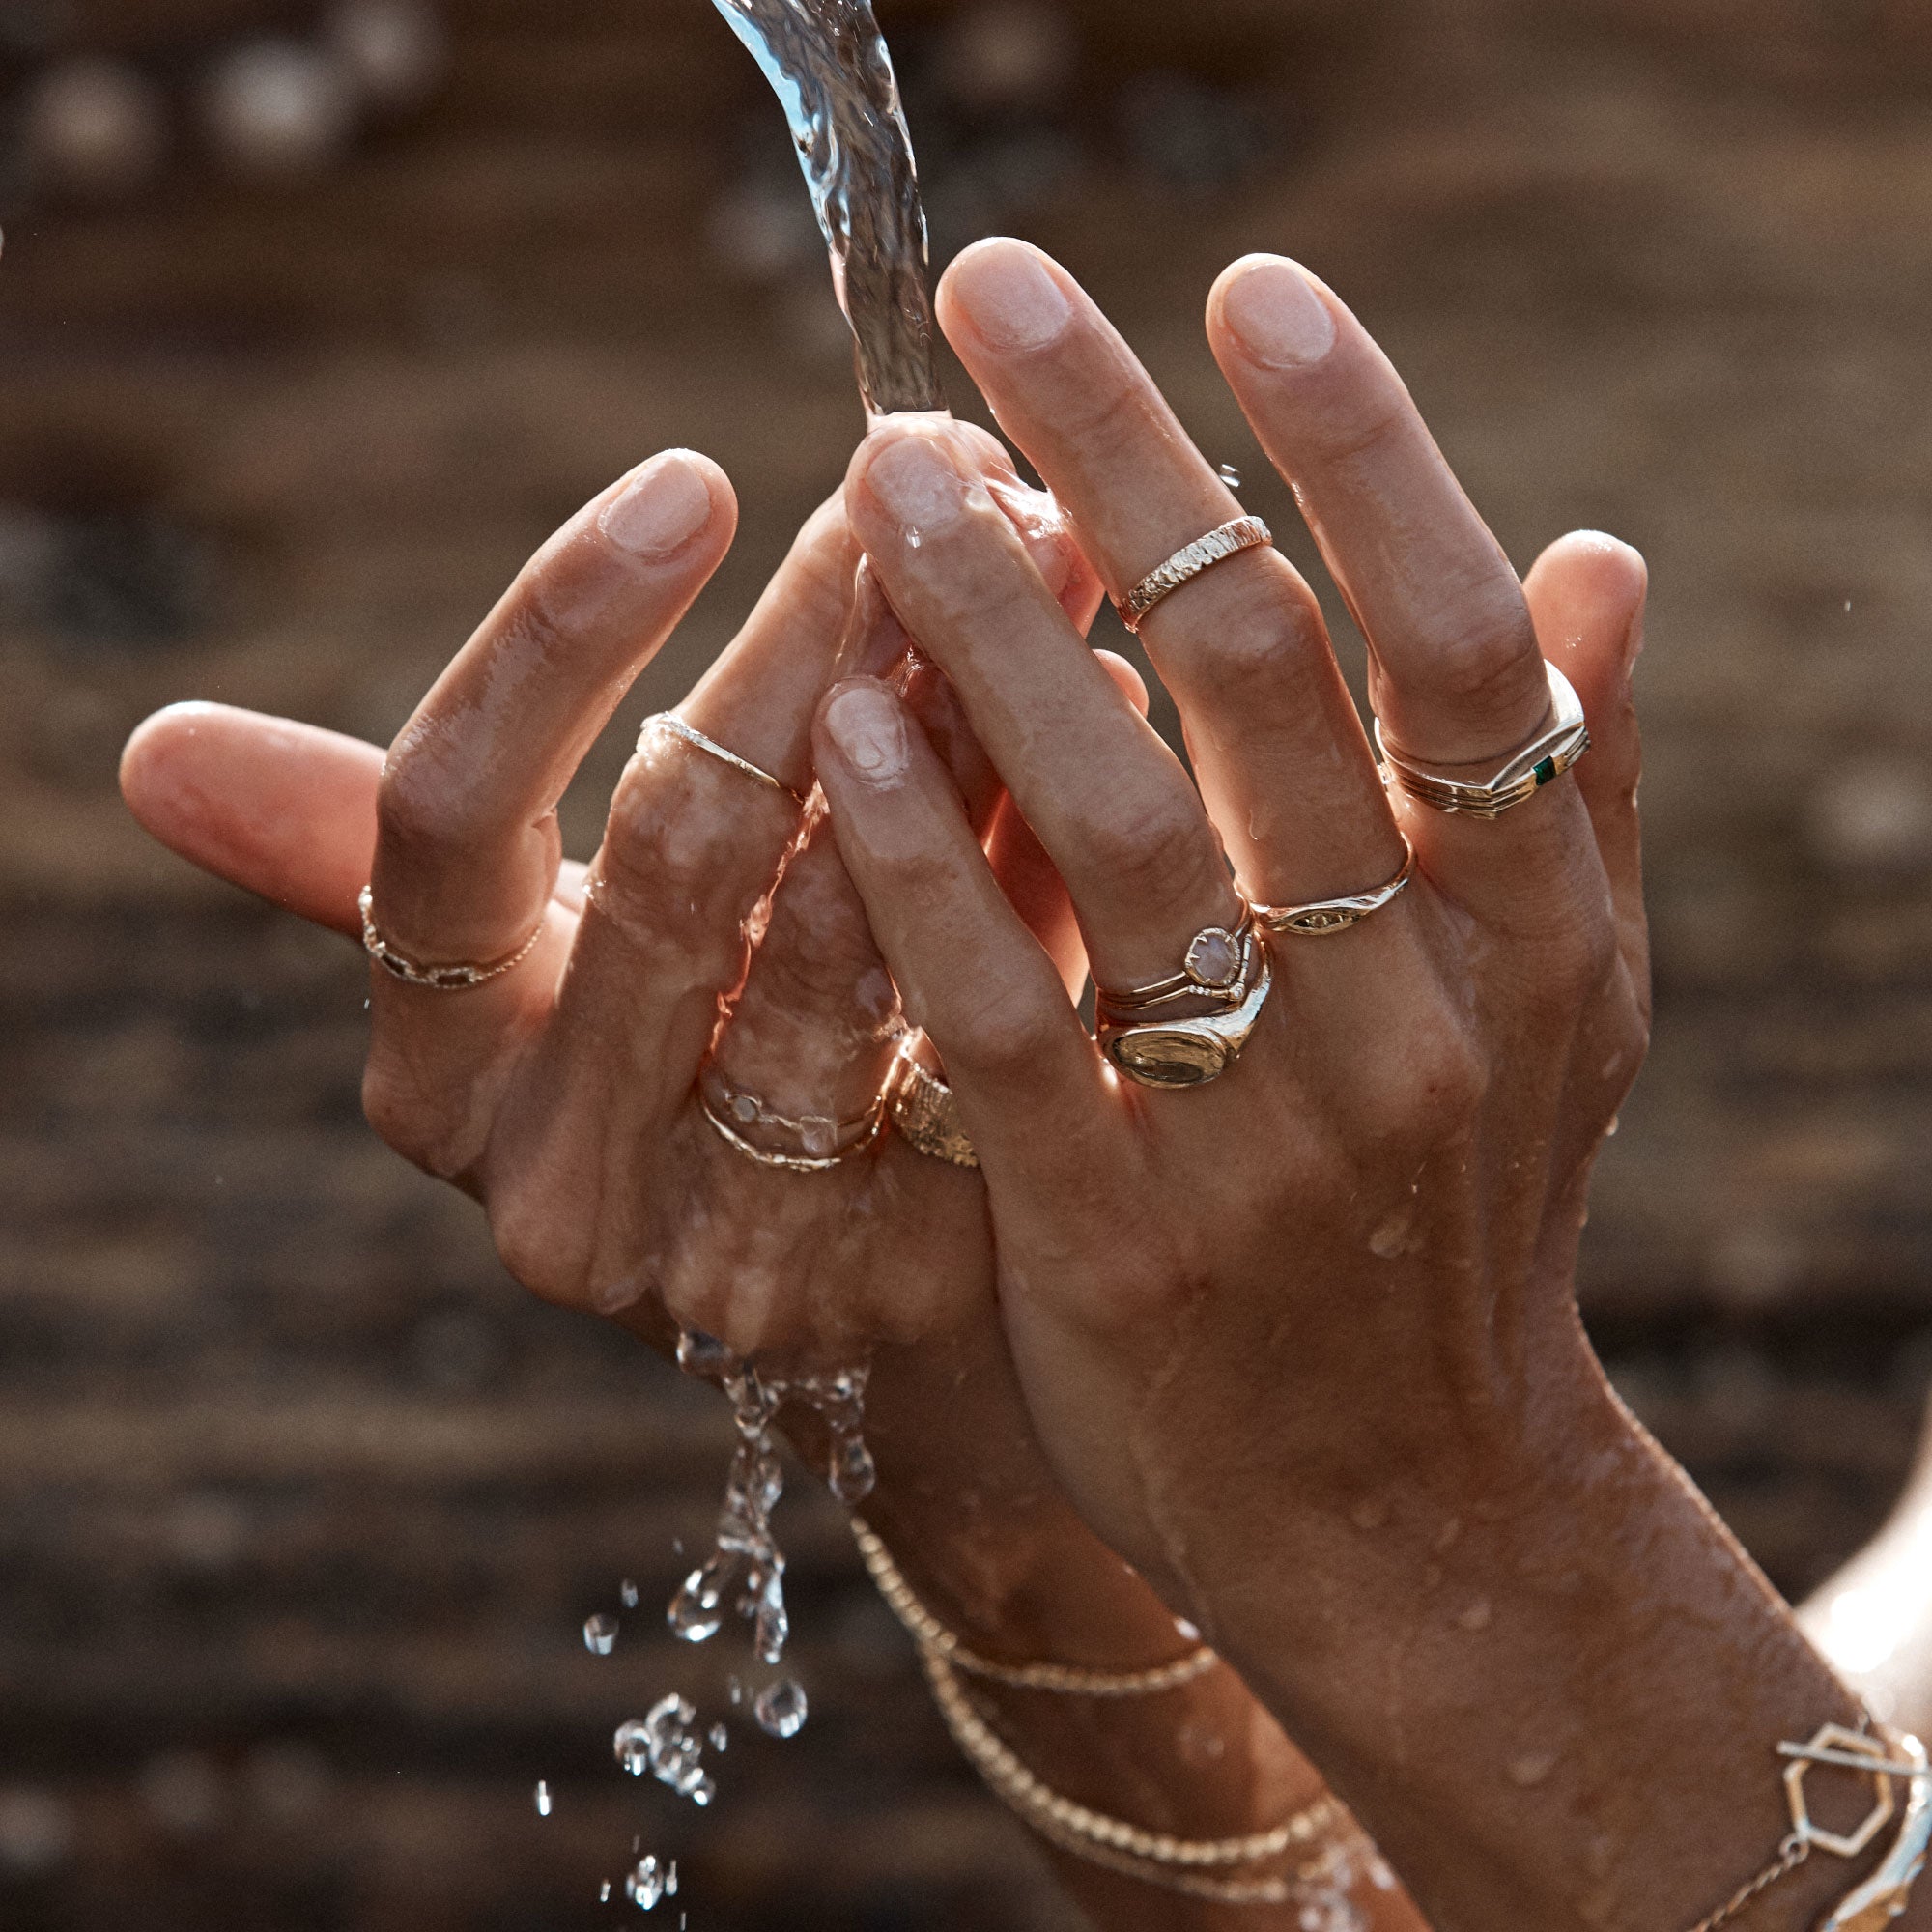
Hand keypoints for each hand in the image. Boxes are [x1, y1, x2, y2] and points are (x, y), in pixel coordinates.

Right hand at [120, 453, 1423, 1931]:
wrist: (864, 1304)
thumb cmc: (693, 1062)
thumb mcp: (542, 959)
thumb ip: (402, 843)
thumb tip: (143, 753)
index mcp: (440, 1069)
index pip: (443, 824)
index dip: (556, 638)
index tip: (694, 477)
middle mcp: (555, 1177)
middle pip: (675, 861)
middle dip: (812, 642)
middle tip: (932, 475)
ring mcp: (724, 1248)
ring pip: (842, 939)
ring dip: (951, 726)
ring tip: (1048, 557)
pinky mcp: (892, 1281)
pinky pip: (979, 1028)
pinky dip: (1037, 867)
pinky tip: (1115, 725)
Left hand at [813, 241, 1879, 1930]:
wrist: (1404, 1506)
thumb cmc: (1456, 1220)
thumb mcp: (1563, 1011)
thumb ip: (1574, 788)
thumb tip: (1598, 552)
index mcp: (1533, 932)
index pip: (1464, 640)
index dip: (1360, 448)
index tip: (1248, 290)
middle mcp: (1417, 1014)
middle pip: (1268, 685)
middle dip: (1130, 465)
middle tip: (1001, 303)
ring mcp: (1267, 1135)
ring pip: (1123, 833)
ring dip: (997, 630)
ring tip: (890, 472)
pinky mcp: (1116, 1241)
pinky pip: (1005, 1021)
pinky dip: (920, 862)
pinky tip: (842, 716)